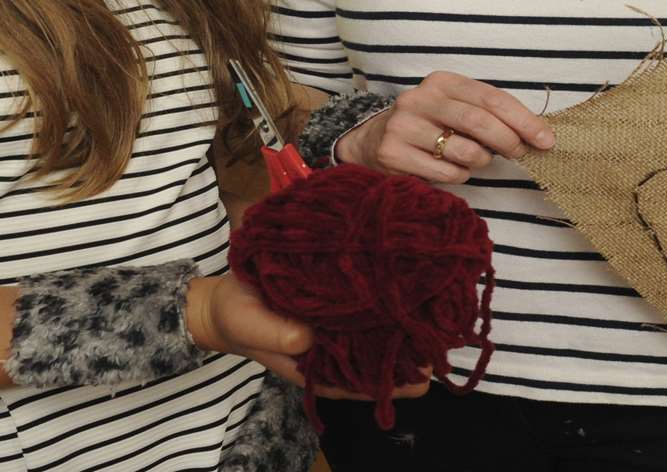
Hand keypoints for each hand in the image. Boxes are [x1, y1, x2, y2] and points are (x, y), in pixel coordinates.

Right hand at [186, 275, 428, 400]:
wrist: (225, 300)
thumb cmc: (239, 319)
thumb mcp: (250, 326)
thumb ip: (277, 334)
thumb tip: (309, 336)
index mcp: (317, 366)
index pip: (362, 382)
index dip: (392, 381)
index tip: (423, 374)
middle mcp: (334, 348)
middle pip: (377, 357)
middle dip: (407, 351)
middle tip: (441, 338)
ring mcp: (336, 324)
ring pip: (376, 331)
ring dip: (401, 323)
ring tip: (437, 312)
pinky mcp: (335, 300)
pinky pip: (364, 303)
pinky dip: (383, 298)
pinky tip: (408, 286)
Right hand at [337, 70, 554, 184]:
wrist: (372, 141)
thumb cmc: (429, 126)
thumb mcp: (455, 108)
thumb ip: (489, 115)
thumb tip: (536, 135)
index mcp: (442, 81)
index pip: (491, 97)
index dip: (523, 119)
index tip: (546, 139)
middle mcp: (420, 98)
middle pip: (478, 121)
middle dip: (508, 141)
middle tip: (522, 154)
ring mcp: (403, 126)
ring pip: (464, 151)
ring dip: (481, 161)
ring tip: (476, 159)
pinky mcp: (393, 153)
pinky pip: (447, 173)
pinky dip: (460, 175)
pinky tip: (451, 168)